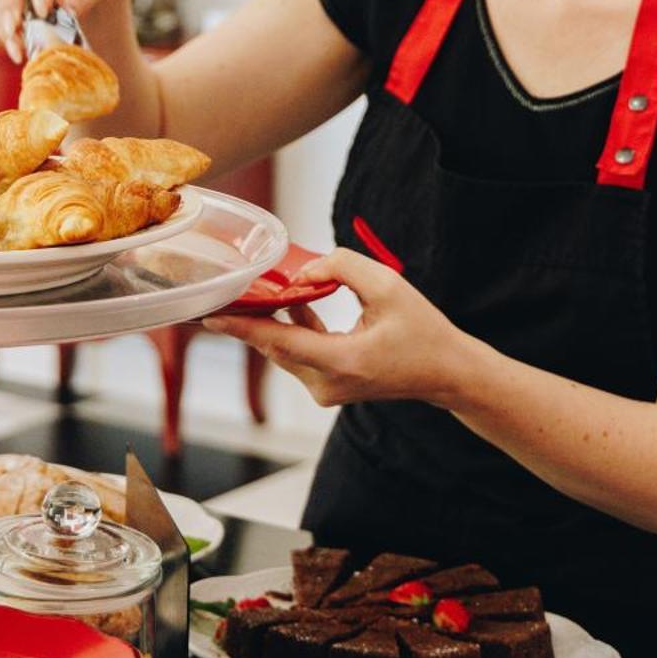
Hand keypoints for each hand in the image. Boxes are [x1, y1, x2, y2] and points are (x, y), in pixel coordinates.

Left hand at [203, 250, 472, 408]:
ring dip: (274, 320)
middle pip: (277, 344)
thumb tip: (302, 272)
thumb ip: (341, 267)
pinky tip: (294, 303)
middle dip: (253, 315)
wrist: (446, 372)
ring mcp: (328, 390)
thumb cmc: (422, 329)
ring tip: (259, 289)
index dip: (241, 328)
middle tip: (230, 287)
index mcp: (342, 362)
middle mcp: (328, 383)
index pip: (279, 342)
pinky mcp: (330, 387)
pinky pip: (300, 354)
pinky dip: (293, 328)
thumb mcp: (386, 285)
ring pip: (286, 350)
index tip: (210, 317)